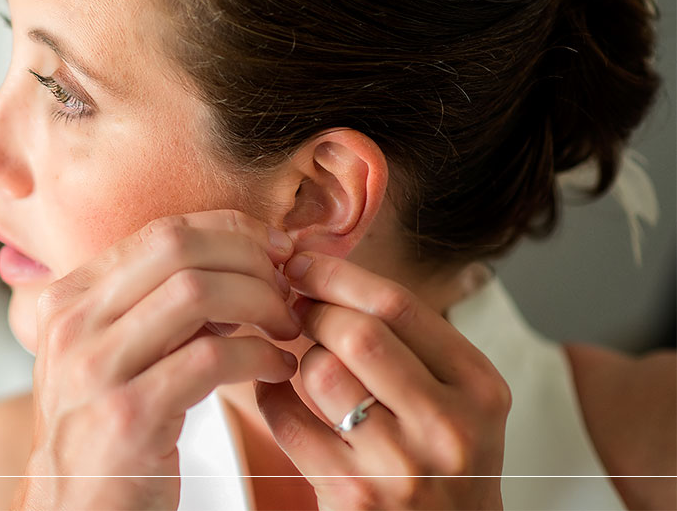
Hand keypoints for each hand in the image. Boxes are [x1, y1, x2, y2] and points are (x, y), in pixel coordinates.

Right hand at [15, 210, 301, 510]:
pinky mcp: (129, 416)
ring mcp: (96, 369)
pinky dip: (259, 355)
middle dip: (248, 258)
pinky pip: (213, 358)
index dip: (229, 230)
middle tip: (286, 287)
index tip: (273, 248)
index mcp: (67, 299)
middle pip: (177, 248)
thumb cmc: (102, 435)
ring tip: (286, 327)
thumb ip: (148, 307)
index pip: (160, 231)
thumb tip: (229, 261)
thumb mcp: (107, 356)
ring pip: (196, 292)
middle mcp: (72, 324)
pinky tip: (277, 368)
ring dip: (259, 302)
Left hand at [256, 253, 510, 509]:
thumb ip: (411, 340)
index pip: (398, 305)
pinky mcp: (353, 495)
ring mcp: (401, 465)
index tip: (304, 262)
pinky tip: (278, 391)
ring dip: (298, 356)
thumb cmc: (443, 462)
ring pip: (321, 372)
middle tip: (293, 305)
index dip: (338, 275)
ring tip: (302, 359)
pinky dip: (271, 394)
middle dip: (313, 309)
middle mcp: (447, 426)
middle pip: (357, 332)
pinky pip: (288, 420)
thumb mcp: (458, 397)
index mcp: (478, 387)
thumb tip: (327, 273)